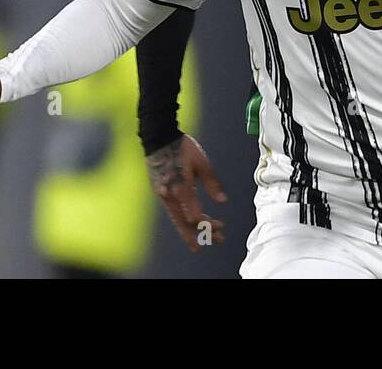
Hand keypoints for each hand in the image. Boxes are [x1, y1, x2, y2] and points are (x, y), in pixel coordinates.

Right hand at [147, 134, 227, 252]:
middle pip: (184, 223)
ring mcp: (162, 194)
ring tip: (199, 244)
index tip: (221, 226)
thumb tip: (223, 201)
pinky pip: (172, 210)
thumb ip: (212, 184)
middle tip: (217, 240)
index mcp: (181, 188)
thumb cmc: (183, 148)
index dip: (208, 225)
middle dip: (201, 234)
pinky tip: (188, 225)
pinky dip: (181, 220)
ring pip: (176, 218)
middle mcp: (170, 195)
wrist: (159, 137)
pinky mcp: (159, 191)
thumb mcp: (202, 163)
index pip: (195, 216)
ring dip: (190, 231)